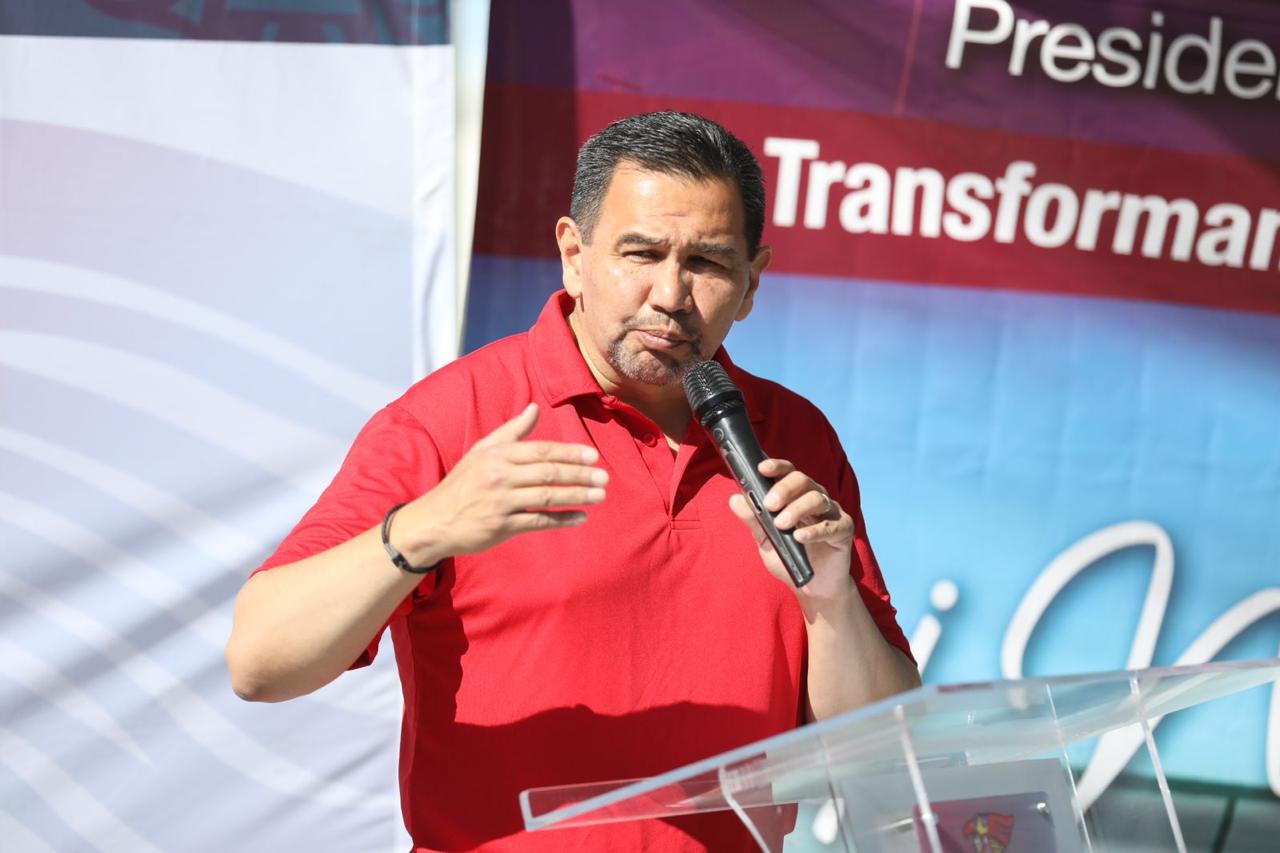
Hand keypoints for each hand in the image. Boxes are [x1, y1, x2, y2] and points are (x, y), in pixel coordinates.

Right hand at [392, 403, 606, 561]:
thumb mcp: (483, 450)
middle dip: (580, 475)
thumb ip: (512, 431)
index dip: (569, 453)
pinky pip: (538, 521)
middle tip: (604, 478)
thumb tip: (535, 407)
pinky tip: (581, 517)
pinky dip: (562, 519)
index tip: (592, 456)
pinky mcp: (501, 526)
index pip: (541, 451)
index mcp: (498, 455)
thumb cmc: (463, 482)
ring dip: (577, 496)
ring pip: (547, 497)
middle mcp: (499, 476)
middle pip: (548, 473)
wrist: (435, 520)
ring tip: (600, 496)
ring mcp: (501, 502)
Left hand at [727, 458, 854, 601]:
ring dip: (797, 509)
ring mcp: (831, 513)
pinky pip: (830, 526)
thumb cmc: (790, 558)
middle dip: (784, 489)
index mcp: (796, 495)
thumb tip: (734, 499)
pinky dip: (814, 530)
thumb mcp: (766, 540)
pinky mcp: (844, 530)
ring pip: (817, 499)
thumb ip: (753, 520)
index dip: (777, 467)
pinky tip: (800, 537)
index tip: (761, 469)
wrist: (813, 587)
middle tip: (769, 504)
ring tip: (781, 525)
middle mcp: (815, 498)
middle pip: (803, 480)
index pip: (788, 472)